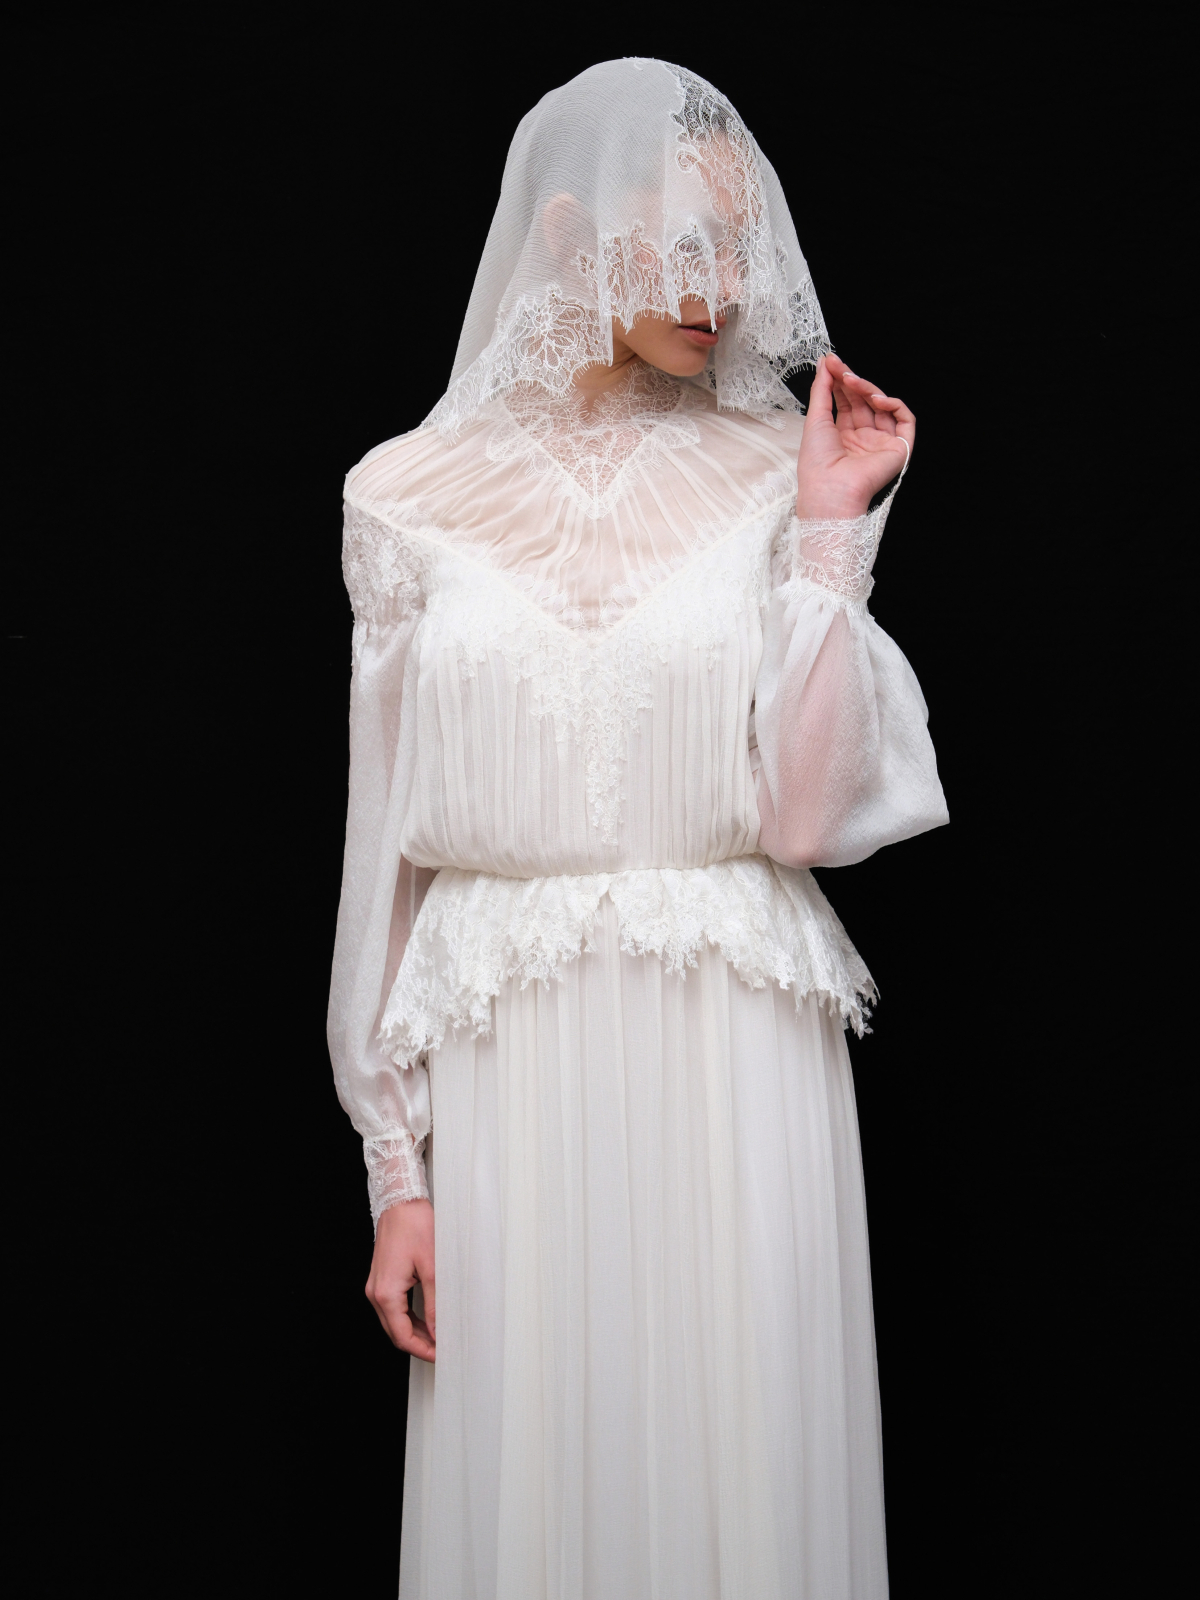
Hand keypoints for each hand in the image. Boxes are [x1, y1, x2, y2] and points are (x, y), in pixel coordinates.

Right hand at [365, 1198, 435, 1361]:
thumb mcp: (432, 1268)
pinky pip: (393, 1308)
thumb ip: (434, 1304)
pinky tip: (426, 1320)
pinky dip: (409, 1318)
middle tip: (442, 1350)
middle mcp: (376, 1293)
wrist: (400, 1202)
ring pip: (394, 1322)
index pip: (402, 1337)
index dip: (422, 1350)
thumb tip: (438, 1331)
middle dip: (419, 1345)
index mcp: (386, 1293)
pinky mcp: (381, 1279)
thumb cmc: (415, 1227)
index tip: (440, 1356)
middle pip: (395, 1333)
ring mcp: (376, 1286)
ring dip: (414, 1333)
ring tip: (438, 1337)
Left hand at [795, 354, 914, 520]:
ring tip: (852, 380)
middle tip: (841, 367)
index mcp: (843, 437)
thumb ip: (822, 390)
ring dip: (869, 389)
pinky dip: (893, 404)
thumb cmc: (817, 464)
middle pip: (864, 402)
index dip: (840, 382)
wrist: (830, 490)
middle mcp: (863, 439)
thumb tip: (825, 363)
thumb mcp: (816, 419)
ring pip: (883, 406)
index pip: (846, 402)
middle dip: (853, 381)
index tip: (832, 363)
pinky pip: (905, 419)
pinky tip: (876, 399)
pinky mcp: (899, 448)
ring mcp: (881, 443)